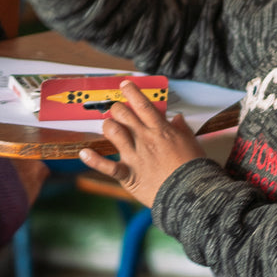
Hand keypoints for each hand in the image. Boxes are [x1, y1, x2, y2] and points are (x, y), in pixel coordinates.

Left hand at [78, 81, 204, 208]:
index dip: (132, 92)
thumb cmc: (193, 168)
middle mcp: (145, 139)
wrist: (190, 191)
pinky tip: (84, 153)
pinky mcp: (128, 174)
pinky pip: (107, 166)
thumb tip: (178, 118)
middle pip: (124, 114)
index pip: (143, 105)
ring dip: (107, 126)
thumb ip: (182, 129)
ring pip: (113, 132)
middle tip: (116, 109)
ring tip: (107, 125)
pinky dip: (93, 160)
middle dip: (117, 108)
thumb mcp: (192, 142)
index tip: (124, 85)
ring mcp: (135, 156)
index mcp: (161, 130)